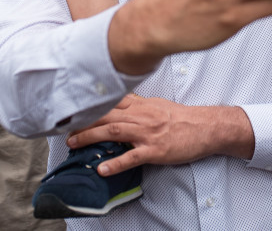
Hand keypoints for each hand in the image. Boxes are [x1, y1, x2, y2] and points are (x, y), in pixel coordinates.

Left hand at [65, 95, 253, 175]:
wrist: (205, 128)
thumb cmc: (183, 118)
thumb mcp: (158, 105)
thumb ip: (139, 106)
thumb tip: (123, 105)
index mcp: (142, 105)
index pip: (111, 101)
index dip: (90, 104)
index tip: (74, 107)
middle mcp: (142, 116)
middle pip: (107, 114)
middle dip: (83, 120)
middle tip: (65, 127)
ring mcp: (147, 133)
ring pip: (113, 132)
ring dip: (90, 137)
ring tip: (73, 144)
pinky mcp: (155, 150)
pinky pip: (132, 157)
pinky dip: (115, 163)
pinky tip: (102, 169)